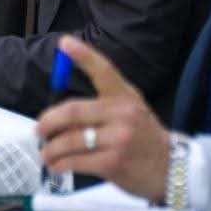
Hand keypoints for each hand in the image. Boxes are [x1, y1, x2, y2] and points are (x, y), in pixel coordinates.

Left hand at [34, 35, 170, 201]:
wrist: (171, 168)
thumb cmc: (144, 138)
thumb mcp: (131, 112)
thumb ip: (101, 107)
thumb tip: (61, 114)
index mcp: (125, 96)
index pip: (104, 70)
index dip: (83, 56)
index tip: (64, 42)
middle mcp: (122, 114)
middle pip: (73, 111)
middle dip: (48, 121)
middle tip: (39, 130)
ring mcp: (118, 139)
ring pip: (70, 139)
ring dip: (51, 149)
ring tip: (46, 154)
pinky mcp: (113, 163)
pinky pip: (76, 161)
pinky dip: (60, 164)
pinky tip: (56, 166)